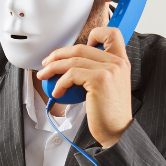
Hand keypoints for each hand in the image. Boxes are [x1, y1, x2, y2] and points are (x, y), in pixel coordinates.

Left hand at [37, 27, 132, 147]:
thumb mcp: (109, 86)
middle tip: (46, 64)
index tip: (77, 50)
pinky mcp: (99, 80)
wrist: (117, 131)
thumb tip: (72, 64)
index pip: (111, 33)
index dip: (93, 35)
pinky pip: (71, 74)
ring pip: (73, 60)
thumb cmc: (110, 113)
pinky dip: (59, 82)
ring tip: (44, 76)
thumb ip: (98, 70)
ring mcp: (109, 69)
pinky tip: (56, 91)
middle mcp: (117, 62)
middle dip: (58, 54)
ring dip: (52, 67)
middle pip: (81, 47)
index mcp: (121, 61)